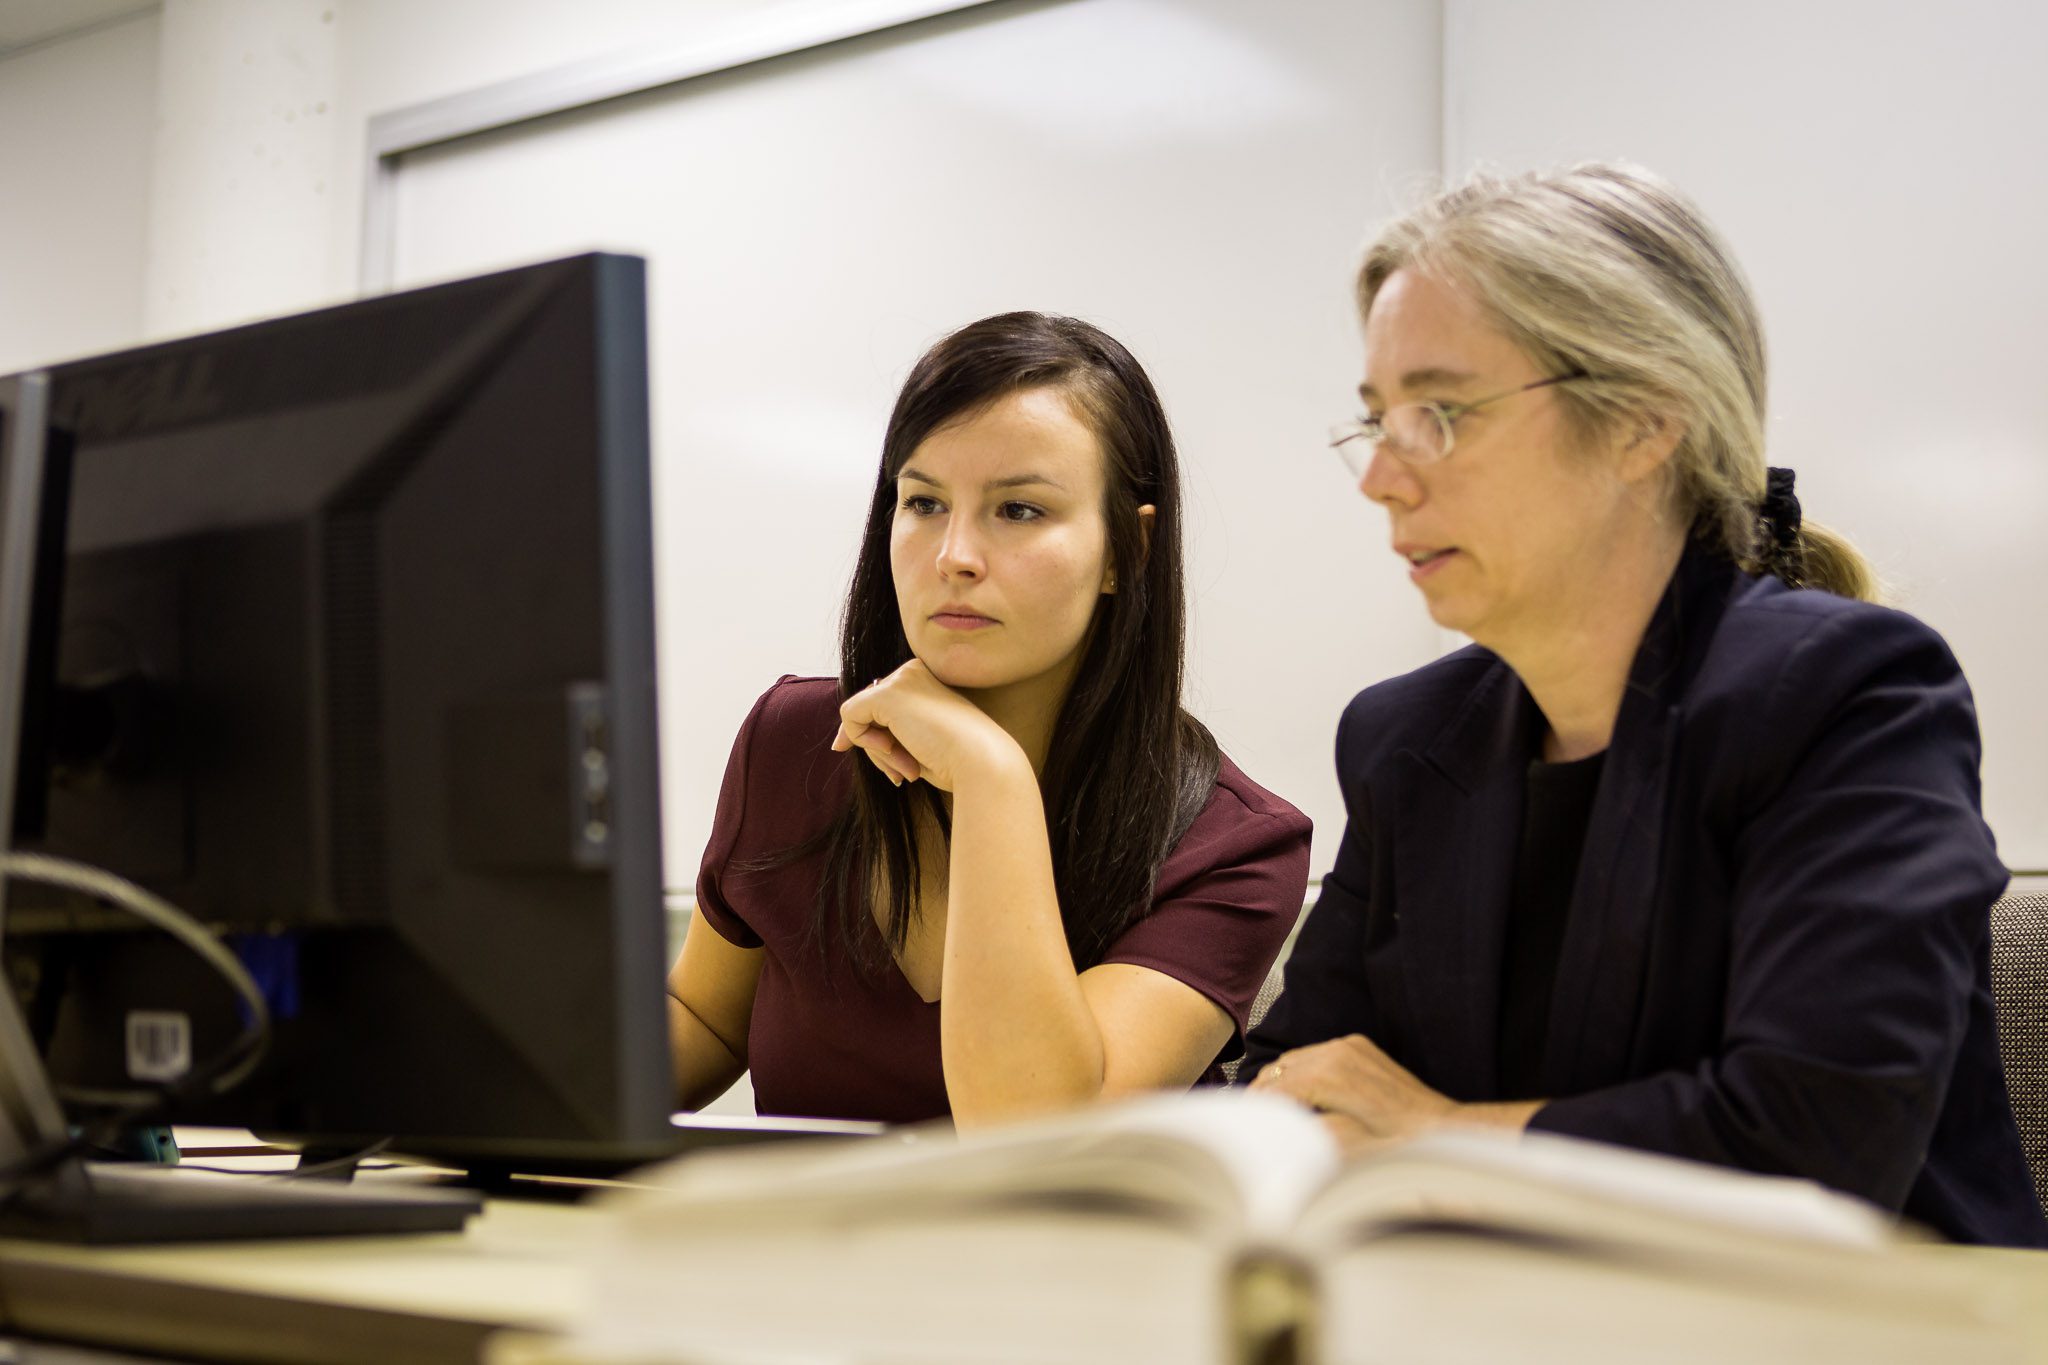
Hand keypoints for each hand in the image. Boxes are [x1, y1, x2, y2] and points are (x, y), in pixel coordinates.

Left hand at [830, 659, 1025, 793]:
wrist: (981, 762)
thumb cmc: (957, 761)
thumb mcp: (918, 743)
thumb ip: (886, 734)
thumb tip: (838, 740)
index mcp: (927, 678)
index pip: (883, 706)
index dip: (880, 739)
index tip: (897, 771)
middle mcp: (912, 671)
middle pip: (870, 711)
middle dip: (880, 749)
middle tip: (906, 774)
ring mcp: (900, 679)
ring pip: (860, 716)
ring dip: (878, 752)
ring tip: (909, 769)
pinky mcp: (887, 694)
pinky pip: (849, 717)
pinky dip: (863, 743)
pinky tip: (895, 753)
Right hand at [1250, 1033, 1457, 1151]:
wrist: (1440, 1128)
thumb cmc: (1397, 1146)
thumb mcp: (1344, 1147)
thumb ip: (1303, 1132)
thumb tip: (1273, 1129)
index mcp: (1330, 1074)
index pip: (1275, 1088)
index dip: (1256, 1108)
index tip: (1243, 1125)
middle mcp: (1337, 1051)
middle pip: (1280, 1069)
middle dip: (1264, 1094)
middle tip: (1251, 1120)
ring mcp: (1349, 1045)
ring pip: (1295, 1058)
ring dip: (1281, 1082)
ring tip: (1272, 1110)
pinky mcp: (1358, 1046)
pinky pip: (1316, 1054)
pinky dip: (1302, 1072)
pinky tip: (1302, 1096)